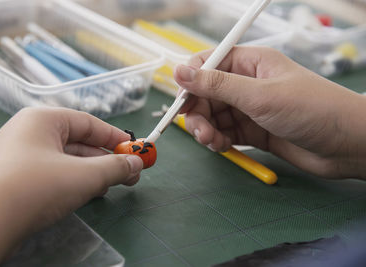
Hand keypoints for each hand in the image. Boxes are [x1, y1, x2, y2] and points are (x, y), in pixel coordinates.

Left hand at [0, 107, 142, 266]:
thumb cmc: (38, 187)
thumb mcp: (85, 176)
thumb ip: (115, 167)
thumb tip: (137, 163)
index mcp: (42, 119)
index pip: (88, 123)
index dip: (115, 138)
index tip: (135, 150)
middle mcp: (27, 132)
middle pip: (78, 142)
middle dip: (106, 159)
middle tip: (129, 174)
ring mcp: (17, 155)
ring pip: (65, 159)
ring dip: (92, 172)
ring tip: (112, 186)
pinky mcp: (13, 177)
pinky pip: (51, 172)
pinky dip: (72, 180)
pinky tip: (87, 193)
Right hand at [174, 46, 365, 178]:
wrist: (346, 146)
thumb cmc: (311, 109)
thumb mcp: (260, 95)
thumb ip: (217, 85)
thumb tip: (179, 71)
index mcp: (250, 63)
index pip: (208, 64)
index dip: (190, 81)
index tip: (180, 102)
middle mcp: (247, 84)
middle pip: (207, 94)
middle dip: (198, 112)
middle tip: (199, 130)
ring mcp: (250, 108)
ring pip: (214, 115)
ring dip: (206, 129)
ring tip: (212, 141)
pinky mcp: (253, 131)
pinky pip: (225, 132)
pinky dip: (218, 140)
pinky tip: (222, 146)